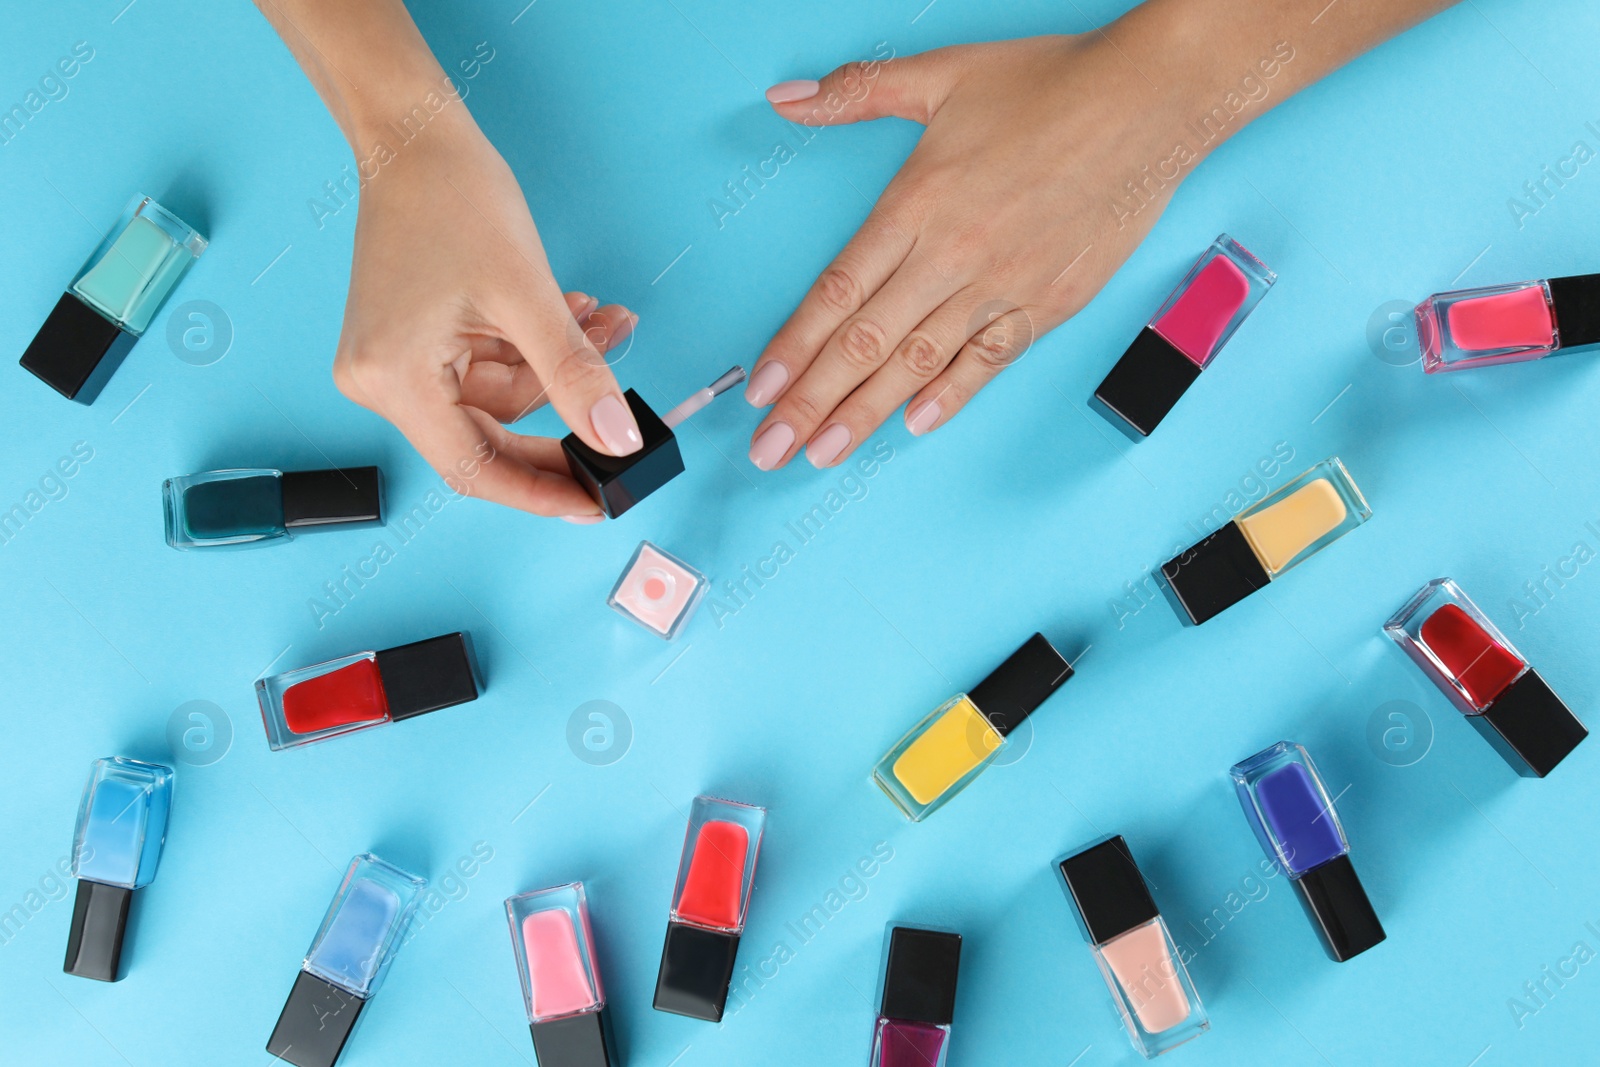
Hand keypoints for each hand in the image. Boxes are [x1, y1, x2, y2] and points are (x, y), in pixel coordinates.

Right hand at [332, 110, 639, 519]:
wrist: (416, 136)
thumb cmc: (452, 198)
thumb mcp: (528, 295)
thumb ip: (575, 375)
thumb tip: (616, 439)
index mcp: (394, 381)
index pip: (475, 469)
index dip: (541, 492)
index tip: (596, 504)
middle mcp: (380, 382)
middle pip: (490, 436)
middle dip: (564, 415)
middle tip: (622, 420)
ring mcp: (394, 363)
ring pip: (501, 397)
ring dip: (559, 368)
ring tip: (605, 324)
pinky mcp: (413, 343)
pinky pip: (489, 367)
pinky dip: (535, 349)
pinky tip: (574, 314)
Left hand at [746, 34, 1191, 469]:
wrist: (1152, 103)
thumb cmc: (1053, 85)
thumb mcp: (943, 74)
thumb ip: (858, 92)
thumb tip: (788, 97)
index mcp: (918, 203)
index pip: (837, 292)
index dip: (793, 347)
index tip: (760, 389)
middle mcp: (954, 253)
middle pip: (865, 342)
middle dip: (811, 403)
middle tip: (771, 449)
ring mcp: (1003, 284)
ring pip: (919, 363)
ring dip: (866, 414)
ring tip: (823, 454)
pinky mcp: (1049, 303)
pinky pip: (990, 361)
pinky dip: (953, 396)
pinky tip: (915, 425)